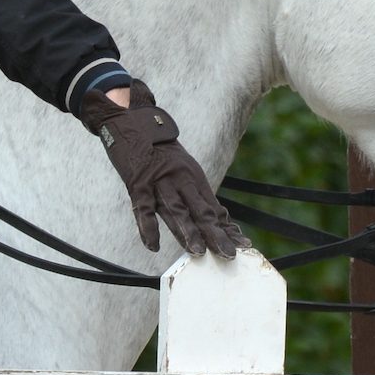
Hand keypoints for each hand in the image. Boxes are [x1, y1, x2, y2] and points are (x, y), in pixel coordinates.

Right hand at [74, 80, 246, 258]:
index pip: (213, 209)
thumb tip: (216, 219)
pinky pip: (143, 208)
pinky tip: (152, 245)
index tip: (243, 245)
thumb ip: (194, 194)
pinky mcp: (138, 182)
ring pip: (176, 210)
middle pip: (200, 211)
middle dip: (215, 234)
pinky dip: (147, 227)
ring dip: (187, 232)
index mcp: (193, 178)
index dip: (227, 228)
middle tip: (229, 254)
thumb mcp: (182, 168)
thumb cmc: (159, 150)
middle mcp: (181, 179)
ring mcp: (159, 181)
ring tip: (198, 251)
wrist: (131, 120)